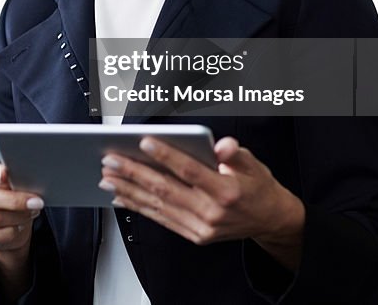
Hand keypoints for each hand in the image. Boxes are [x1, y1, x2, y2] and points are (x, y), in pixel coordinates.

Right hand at [0, 158, 43, 254]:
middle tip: (36, 202)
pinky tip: (18, 228)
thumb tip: (21, 179)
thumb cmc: (12, 198)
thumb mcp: (15, 185)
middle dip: (13, 200)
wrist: (11, 224)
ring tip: (31, 214)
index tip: (5, 173)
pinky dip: (9, 233)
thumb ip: (13, 180)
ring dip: (16, 218)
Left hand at [99, 136, 304, 268]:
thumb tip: (221, 144)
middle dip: (134, 173)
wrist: (270, 220)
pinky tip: (122, 198)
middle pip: (166, 189)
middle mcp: (212, 212)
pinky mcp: (195, 235)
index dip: (166, 155)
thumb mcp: (253, 163)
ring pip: (158, 206)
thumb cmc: (257, 187)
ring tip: (107, 178)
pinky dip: (139, 208)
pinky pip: (162, 220)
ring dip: (129, 191)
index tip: (144, 141)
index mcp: (226, 191)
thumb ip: (234, 152)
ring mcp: (201, 227)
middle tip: (111, 160)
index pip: (190, 171)